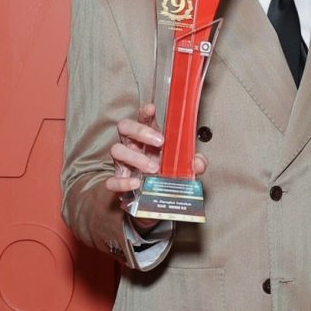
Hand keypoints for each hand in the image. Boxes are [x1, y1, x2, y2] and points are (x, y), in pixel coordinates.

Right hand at [104, 103, 205, 224]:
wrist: (154, 201)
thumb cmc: (166, 176)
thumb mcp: (183, 168)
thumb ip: (192, 163)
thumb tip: (199, 162)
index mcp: (147, 139)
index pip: (143, 119)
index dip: (145, 113)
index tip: (151, 109)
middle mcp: (132, 146)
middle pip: (125, 127)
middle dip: (140, 131)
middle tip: (160, 142)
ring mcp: (123, 163)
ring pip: (117, 150)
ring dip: (135, 157)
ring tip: (153, 168)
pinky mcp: (119, 181)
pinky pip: (112, 180)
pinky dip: (123, 182)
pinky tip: (137, 183)